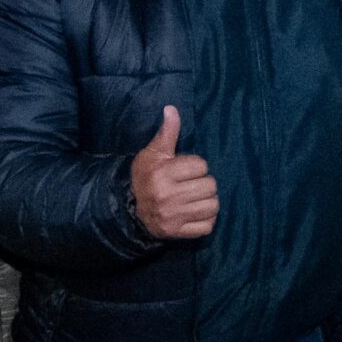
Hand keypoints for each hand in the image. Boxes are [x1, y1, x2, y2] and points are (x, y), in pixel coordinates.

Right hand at [131, 105, 218, 239]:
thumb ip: (167, 132)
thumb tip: (171, 109)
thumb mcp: (153, 153)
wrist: (129, 209)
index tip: (183, 170)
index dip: (195, 166)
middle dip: (203, 183)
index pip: (202, 165)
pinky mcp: (178, 233)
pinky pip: (208, 225)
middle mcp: (168, 196)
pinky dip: (206, 220)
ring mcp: (174, 217)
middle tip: (190, 185)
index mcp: (163, 174)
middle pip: (211, 185)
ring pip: (213, 206)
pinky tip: (194, 212)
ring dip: (207, 202)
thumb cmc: (145, 177)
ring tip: (193, 198)